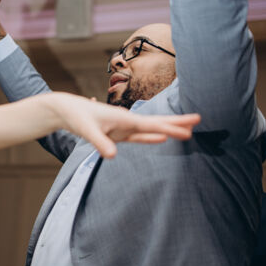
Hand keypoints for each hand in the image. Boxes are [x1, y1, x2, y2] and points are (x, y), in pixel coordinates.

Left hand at [47, 94, 199, 158]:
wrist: (66, 110)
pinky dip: (151, 136)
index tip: (190, 129)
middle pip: (157, 123)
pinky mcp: (118, 133)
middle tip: (199, 120)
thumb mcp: (87, 130)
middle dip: (177, 122)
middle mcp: (128, 120)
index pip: (153, 125)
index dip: (172, 127)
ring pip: (152, 128)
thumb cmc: (77, 117)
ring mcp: (124, 127)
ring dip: (168, 129)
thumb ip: (100, 142)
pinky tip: (162, 138)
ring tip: (187, 130)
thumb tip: (113, 156)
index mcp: (125, 119)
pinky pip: (140, 135)